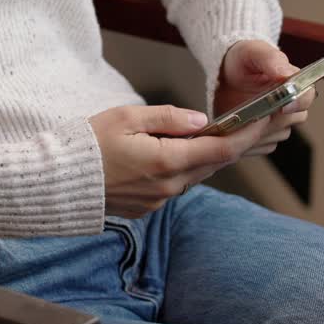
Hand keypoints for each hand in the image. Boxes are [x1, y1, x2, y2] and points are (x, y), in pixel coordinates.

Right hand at [88, 104, 274, 217]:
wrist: (56, 183)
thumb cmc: (87, 145)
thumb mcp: (126, 117)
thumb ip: (168, 118)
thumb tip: (202, 120)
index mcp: (166, 161)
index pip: (223, 149)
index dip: (250, 132)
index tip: (268, 117)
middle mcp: (168, 186)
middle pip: (214, 163)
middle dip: (236, 142)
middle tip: (254, 120)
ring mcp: (158, 200)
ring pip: (196, 174)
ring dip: (209, 155)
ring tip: (221, 132)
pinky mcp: (147, 207)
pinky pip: (177, 184)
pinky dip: (186, 166)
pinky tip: (182, 151)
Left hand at [215, 39, 315, 156]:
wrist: (223, 77)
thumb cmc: (242, 60)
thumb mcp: (252, 52)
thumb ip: (271, 59)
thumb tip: (286, 74)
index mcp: (294, 82)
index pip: (307, 96)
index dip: (297, 102)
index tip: (282, 106)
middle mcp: (290, 105)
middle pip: (293, 119)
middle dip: (273, 116)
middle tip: (250, 111)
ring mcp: (278, 123)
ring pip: (277, 134)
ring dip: (259, 128)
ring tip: (239, 117)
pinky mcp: (264, 137)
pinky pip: (262, 144)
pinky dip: (249, 140)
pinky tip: (236, 128)